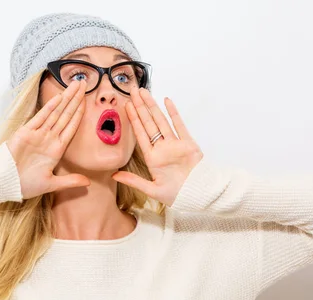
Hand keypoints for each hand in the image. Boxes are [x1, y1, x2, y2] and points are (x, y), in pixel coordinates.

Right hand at [6, 80, 89, 199]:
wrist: (4, 184)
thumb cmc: (25, 184)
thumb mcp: (51, 184)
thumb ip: (70, 181)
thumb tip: (88, 182)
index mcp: (56, 149)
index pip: (71, 127)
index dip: (79, 114)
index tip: (87, 101)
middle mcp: (48, 138)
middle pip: (65, 115)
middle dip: (74, 99)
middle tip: (84, 83)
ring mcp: (38, 134)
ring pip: (55, 113)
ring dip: (65, 99)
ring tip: (75, 85)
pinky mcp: (25, 133)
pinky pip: (40, 118)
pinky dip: (49, 108)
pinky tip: (59, 98)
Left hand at [111, 86, 203, 206]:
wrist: (199, 194)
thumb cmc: (177, 195)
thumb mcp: (152, 189)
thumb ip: (133, 180)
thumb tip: (113, 176)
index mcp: (153, 158)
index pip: (140, 134)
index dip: (133, 120)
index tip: (126, 106)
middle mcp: (162, 148)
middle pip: (148, 123)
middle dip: (140, 107)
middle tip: (132, 91)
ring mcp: (175, 144)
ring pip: (161, 121)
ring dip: (153, 106)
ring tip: (144, 92)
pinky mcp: (188, 143)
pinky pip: (179, 125)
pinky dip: (173, 113)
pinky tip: (166, 101)